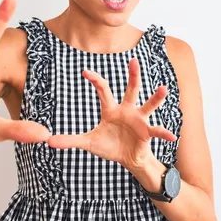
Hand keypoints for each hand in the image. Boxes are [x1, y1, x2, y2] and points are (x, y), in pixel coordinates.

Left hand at [47, 58, 175, 170]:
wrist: (128, 159)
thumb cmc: (110, 146)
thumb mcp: (89, 143)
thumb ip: (70, 140)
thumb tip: (48, 141)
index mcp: (111, 109)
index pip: (103, 90)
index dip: (95, 80)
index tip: (85, 72)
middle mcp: (127, 110)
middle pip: (131, 89)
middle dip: (133, 75)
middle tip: (134, 61)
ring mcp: (139, 119)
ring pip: (148, 104)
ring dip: (156, 97)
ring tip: (163, 89)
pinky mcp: (147, 132)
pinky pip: (156, 130)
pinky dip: (164, 132)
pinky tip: (172, 135)